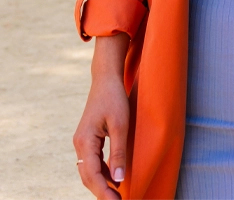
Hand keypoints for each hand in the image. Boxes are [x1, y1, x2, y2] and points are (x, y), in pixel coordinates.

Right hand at [73, 34, 129, 197]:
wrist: (106, 78)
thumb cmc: (114, 98)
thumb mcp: (120, 124)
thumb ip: (118, 152)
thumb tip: (119, 180)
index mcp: (84, 141)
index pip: (92, 175)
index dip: (103, 191)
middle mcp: (80, 144)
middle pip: (87, 176)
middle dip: (101, 192)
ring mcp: (82, 142)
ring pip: (89, 171)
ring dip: (101, 184)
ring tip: (116, 196)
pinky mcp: (88, 139)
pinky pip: (93, 162)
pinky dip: (101, 173)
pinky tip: (113, 179)